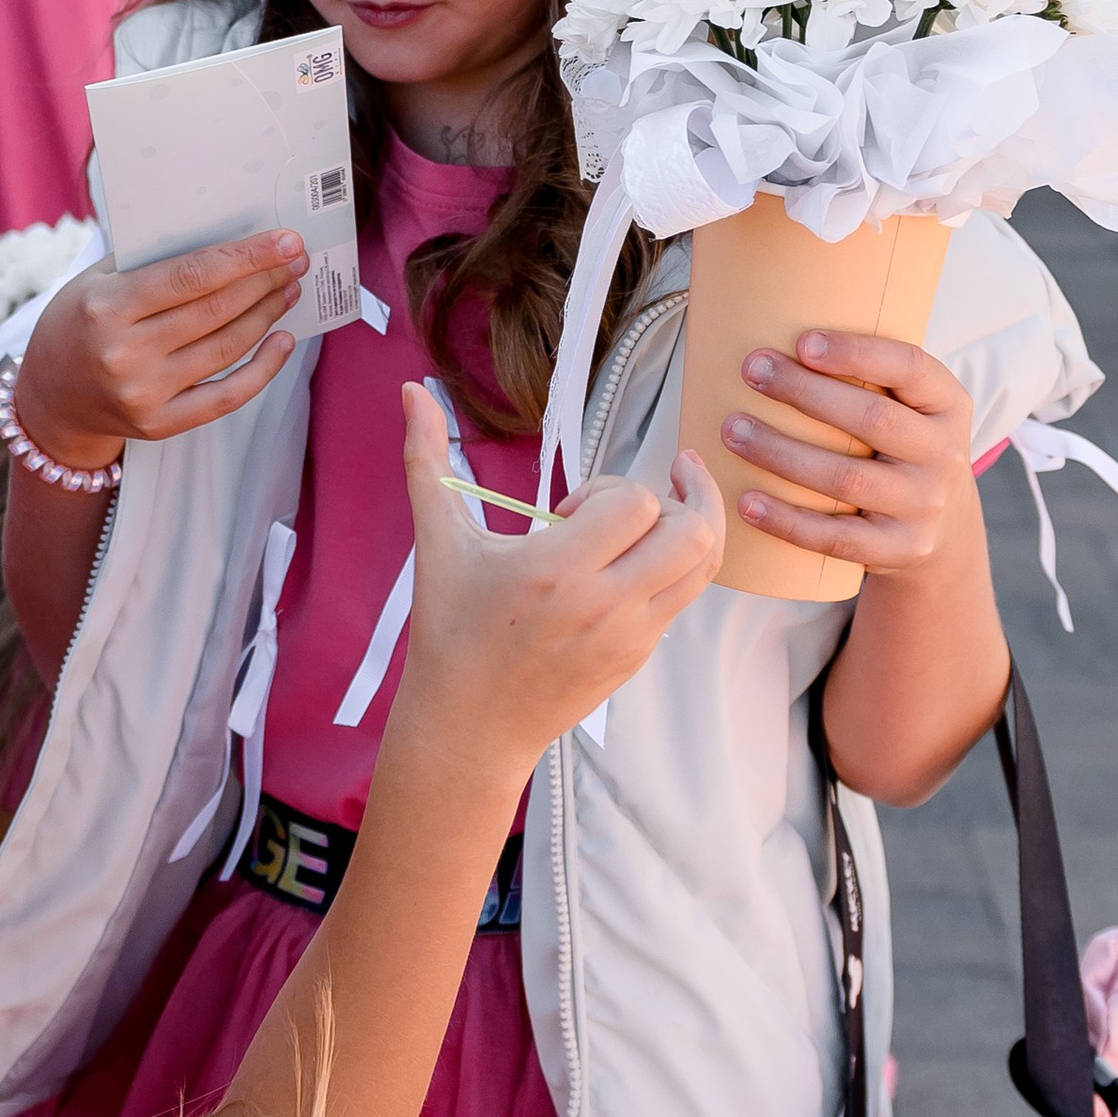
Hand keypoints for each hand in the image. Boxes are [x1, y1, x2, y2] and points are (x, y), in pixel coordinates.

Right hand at [14, 234, 308, 469]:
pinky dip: (263, 368)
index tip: (284, 241)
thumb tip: (226, 238)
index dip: (245, 257)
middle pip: (216, 310)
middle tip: (294, 260)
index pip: (192, 276)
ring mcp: (143, 393)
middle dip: (264, 281)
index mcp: (107, 307)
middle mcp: (125, 353)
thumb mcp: (96, 281)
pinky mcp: (159, 424)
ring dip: (266, 314)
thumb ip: (150, 260)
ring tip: (286, 290)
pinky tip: (281, 340)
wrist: (49, 398)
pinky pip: (227, 396)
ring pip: (227, 347)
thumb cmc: (78, 324)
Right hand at [392, 386, 723, 771]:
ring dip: (693, 528)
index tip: (570, 513)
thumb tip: (413, 389)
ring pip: (704, 565)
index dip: (609, 489)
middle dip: (671, 500)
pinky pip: (685, 597)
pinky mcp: (639, 656)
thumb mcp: (437, 543)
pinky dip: (675, 567)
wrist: (467, 727)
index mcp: (554, 572)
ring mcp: (629, 636)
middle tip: (636, 500)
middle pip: (690, 531)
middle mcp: (602, 606)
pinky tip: (639, 559)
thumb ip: (426, 458)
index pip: (634, 502)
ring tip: (669, 508)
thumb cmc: (448, 632)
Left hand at [723, 329, 979, 577]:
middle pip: (871, 419)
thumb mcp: (908, 407)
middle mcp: (945, 454)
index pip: (910, 367)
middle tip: (751, 371)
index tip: (802, 341)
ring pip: (845, 479)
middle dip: (804, 393)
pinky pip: (837, 539)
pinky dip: (787, 521)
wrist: (942, 531)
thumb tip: (767, 324)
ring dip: (780, 453)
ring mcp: (924, 506)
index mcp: (948, 404)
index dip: (858, 354)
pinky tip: (746, 502)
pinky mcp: (898, 549)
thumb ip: (866, 375)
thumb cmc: (899, 447)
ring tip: (731, 430)